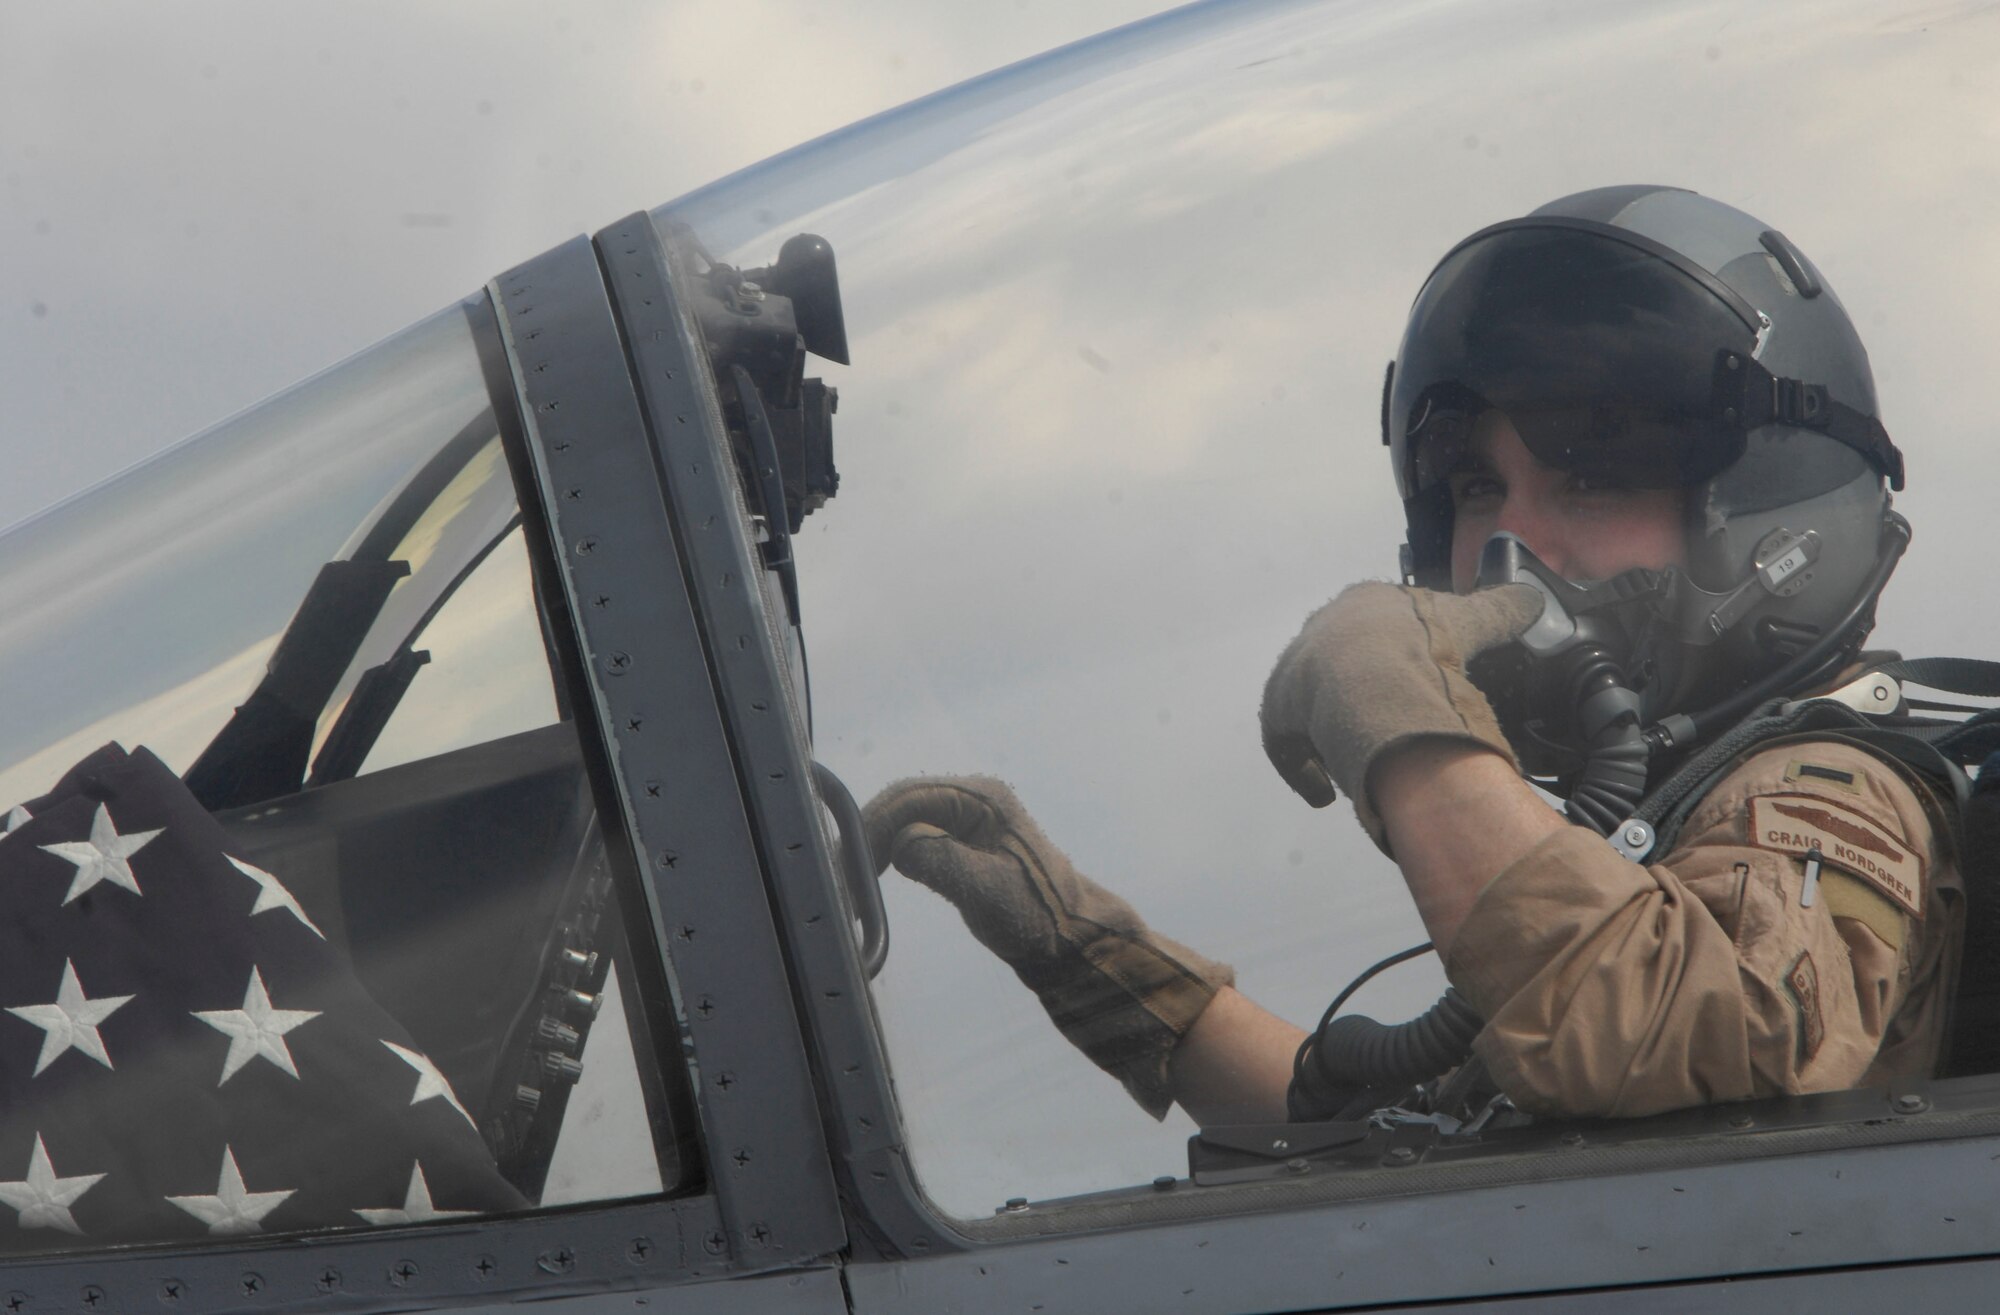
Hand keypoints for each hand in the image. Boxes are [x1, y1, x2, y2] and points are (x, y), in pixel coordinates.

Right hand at [863, 775, 1231, 1118]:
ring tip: (853, 873)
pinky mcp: (968, 842)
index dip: (871, 824)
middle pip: (904, 801)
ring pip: (908, 817)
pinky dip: (896, 849)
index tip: (847, 858)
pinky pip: (920, 834)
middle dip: (869, 830)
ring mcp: (972, 819)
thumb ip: (939, 859)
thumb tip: (899, 843)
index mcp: (982, 798)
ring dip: (880, 840)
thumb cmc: (1036, 917)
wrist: (1071, 942)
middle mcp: (976, 799)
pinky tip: (881, 872)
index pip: (909, 796)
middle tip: (841, 867)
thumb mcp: (983, 889)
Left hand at [1259, 582, 1541, 844]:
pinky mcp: (1279, 715)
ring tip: (1357, 757)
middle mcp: (1321, 631)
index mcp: (1363, 604)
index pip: (1376, 626)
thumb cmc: (1423, 642)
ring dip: (1331, 732)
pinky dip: (1308, 770)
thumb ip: (1501, 608)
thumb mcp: (1470, 620)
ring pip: (1310, 706)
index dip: (1398, 654)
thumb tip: (1536, 599)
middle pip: (1339, 668)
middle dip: (1360, 695)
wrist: (1374, 679)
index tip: (1416, 680)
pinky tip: (1325, 791)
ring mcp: (1296, 673)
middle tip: (1388, 724)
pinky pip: (1291, 747)